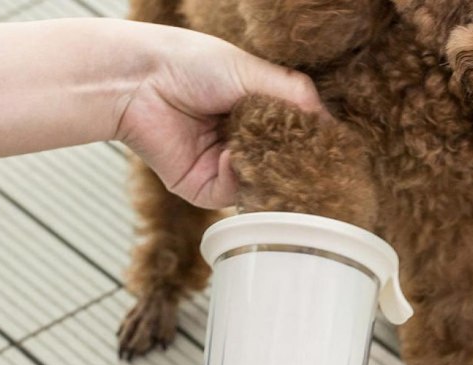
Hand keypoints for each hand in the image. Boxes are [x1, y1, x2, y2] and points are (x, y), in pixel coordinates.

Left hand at [116, 28, 326, 208]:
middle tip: (312, 157)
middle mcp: (245, 146)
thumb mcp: (253, 72)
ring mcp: (226, 171)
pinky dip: (239, 174)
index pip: (296, 138)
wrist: (139, 81)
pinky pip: (235, 193)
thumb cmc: (190, 64)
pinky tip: (232, 153)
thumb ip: (295, 94)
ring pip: (264, 184)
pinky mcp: (205, 190)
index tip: (332, 145)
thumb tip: (331, 123)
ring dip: (268, 169)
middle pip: (283, 166)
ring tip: (271, 150)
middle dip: (295, 162)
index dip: (312, 142)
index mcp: (257, 117)